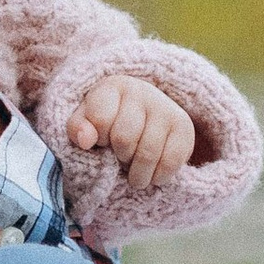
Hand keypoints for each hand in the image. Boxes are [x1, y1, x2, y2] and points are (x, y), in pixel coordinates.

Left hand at [70, 74, 195, 193]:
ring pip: (147, 153)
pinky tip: (151, 175)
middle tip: (120, 158)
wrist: (145, 116)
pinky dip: (157, 177)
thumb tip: (86, 140)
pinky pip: (170, 162)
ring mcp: (167, 108)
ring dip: (137, 174)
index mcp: (114, 87)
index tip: (101, 140)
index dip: (98, 139)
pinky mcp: (184, 127)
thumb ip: (78, 129)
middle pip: (124, 139)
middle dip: (118, 156)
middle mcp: (143, 92)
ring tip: (133, 172)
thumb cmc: (108, 122)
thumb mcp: (86, 121)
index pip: (100, 120)